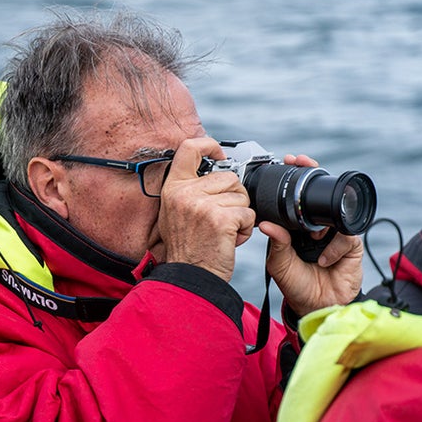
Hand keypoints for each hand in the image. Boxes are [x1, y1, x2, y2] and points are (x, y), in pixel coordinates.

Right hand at [157, 137, 255, 281]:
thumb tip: (214, 170)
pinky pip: (247, 214)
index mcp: (173, 188)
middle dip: (234, 197)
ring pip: (241, 196)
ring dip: (239, 215)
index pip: (189, 147)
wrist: (190, 277)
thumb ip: (190, 190)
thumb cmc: (188, 249)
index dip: (209, 145)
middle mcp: (184, 193)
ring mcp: (201, 204)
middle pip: (229, 177)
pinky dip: (244, 229)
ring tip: (223, 232)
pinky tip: (229, 240)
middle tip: (221, 218)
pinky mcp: (220, 218)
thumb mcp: (175, 213)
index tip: (220, 155)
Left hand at [260, 154, 363, 315]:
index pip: (299, 197)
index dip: (298, 177)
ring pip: (336, 214)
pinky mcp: (352, 246)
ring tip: (312, 238)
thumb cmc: (295, 285)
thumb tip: (265, 223)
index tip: (290, 160)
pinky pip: (347, 237)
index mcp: (296, 227)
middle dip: (315, 178)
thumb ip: (276, 243)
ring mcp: (335, 234)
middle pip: (321, 196)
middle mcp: (317, 226)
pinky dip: (334, 248)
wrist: (317, 306)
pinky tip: (323, 260)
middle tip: (304, 164)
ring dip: (323, 225)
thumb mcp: (279, 264)